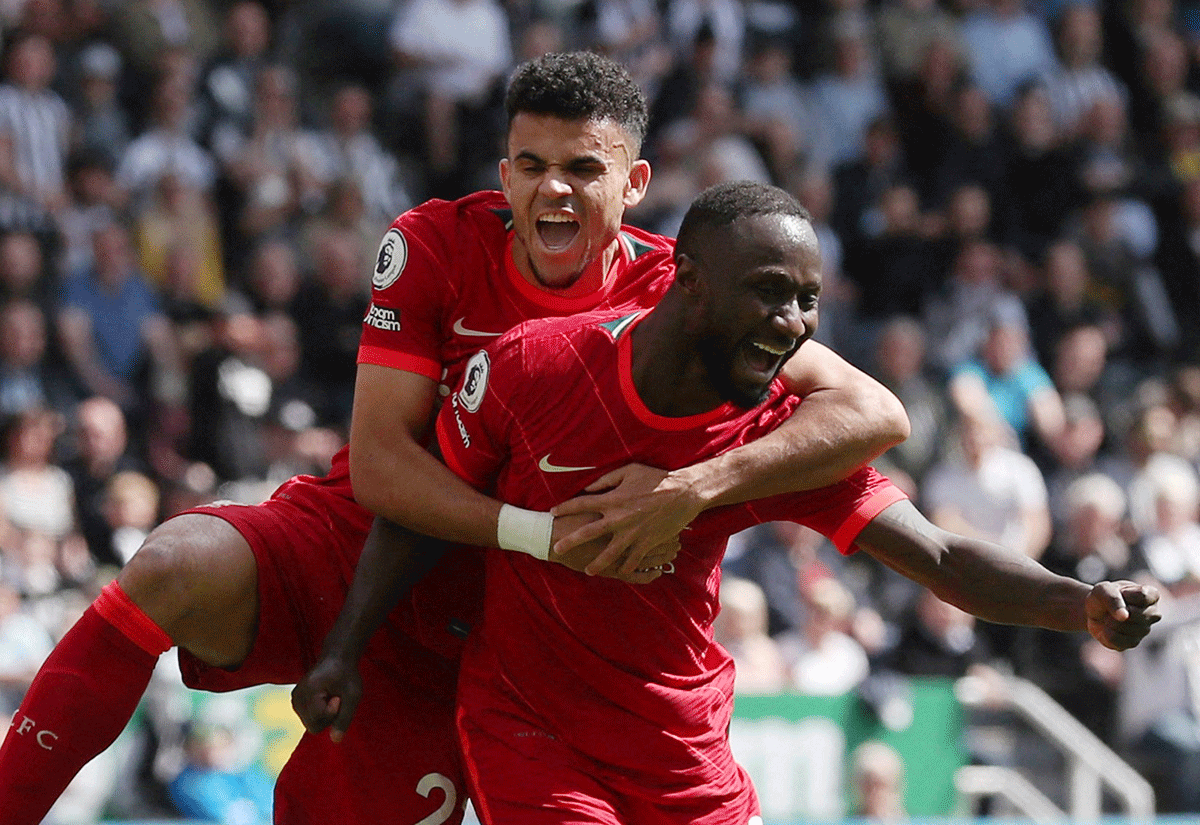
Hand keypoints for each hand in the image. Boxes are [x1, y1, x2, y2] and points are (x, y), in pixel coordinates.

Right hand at [291, 656, 362, 742]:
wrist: (337, 659)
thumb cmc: (347, 675)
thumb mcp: (352, 696)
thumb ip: (344, 719)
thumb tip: (336, 741)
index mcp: (308, 691)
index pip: (318, 721)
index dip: (334, 712)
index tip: (338, 695)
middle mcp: (297, 696)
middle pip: (313, 726)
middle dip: (329, 717)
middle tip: (336, 697)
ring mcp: (294, 699)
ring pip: (311, 724)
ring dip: (324, 715)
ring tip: (331, 696)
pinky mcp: (296, 702)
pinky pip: (309, 719)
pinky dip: (319, 713)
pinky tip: (324, 698)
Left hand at [551, 464, 701, 575]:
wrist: (683, 493)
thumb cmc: (656, 479)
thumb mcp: (629, 472)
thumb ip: (606, 480)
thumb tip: (588, 488)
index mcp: (612, 499)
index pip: (582, 503)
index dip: (565, 507)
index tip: (553, 512)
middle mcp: (619, 518)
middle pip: (588, 532)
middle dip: (570, 541)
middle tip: (557, 548)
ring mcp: (633, 533)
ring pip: (609, 554)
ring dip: (597, 564)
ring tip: (588, 571)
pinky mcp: (647, 542)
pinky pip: (633, 559)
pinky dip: (626, 566)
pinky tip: (620, 571)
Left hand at [1085, 581, 1161, 650]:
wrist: (1092, 611)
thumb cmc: (1102, 596)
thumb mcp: (1103, 589)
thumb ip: (1113, 598)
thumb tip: (1125, 617)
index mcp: (1151, 595)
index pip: (1144, 596)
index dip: (1125, 595)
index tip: (1119, 593)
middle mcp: (1153, 613)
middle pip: (1138, 615)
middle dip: (1117, 611)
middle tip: (1110, 608)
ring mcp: (1145, 630)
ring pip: (1128, 629)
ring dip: (1110, 622)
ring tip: (1108, 617)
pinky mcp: (1133, 643)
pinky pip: (1119, 641)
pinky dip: (1107, 633)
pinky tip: (1106, 628)